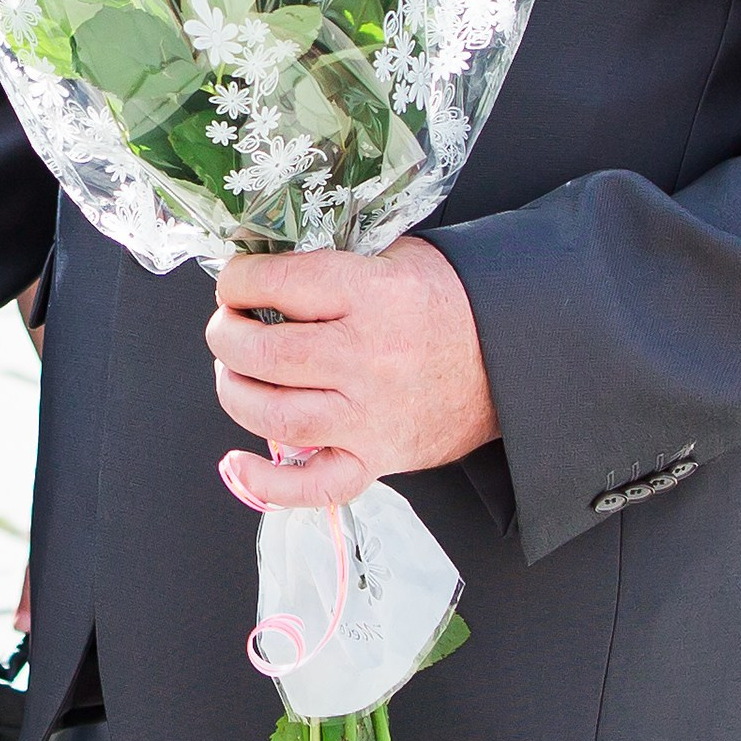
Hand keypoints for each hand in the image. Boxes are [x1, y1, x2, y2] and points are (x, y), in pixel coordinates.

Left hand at [206, 241, 496, 512]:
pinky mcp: (377, 458)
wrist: (514, 358)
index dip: (237, 281)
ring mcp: (371, 415)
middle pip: (266, 353)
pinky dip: (268, 483)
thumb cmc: (449, 302)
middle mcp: (368, 358)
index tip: (233, 282)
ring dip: (235, 392)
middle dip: (226, 336)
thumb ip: (333, 262)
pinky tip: (238, 462)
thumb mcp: (396, 255)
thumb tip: (261, 270)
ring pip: (275, 415)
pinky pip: (315, 485)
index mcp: (372, 295)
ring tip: (234, 373)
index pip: (279, 284)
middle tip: (226, 327)